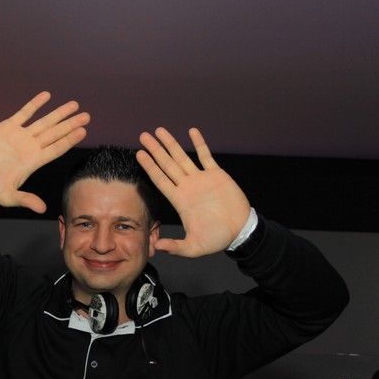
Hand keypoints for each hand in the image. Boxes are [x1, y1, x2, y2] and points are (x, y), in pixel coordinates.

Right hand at [0, 91, 89, 212]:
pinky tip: (47, 96)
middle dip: (71, 124)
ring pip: (44, 122)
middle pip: (55, 133)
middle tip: (87, 116)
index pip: (56, 149)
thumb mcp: (6, 196)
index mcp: (32, 162)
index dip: (70, 140)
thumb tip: (42, 209)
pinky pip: (24, 113)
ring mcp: (20, 136)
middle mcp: (30, 147)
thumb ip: (25, 200)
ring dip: (59, 113)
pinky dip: (35, 104)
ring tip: (75, 105)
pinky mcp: (7, 127)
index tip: (84, 131)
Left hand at [136, 127, 250, 256]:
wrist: (240, 231)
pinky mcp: (217, 175)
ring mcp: (201, 179)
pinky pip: (206, 156)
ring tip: (159, 131)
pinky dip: (199, 143)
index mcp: (180, 200)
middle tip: (143, 136)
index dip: (150, 167)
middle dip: (155, 150)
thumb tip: (157, 248)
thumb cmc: (217, 239)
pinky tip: (191, 131)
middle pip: (167, 164)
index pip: (160, 179)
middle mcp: (187, 187)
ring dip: (171, 144)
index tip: (139, 154)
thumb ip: (176, 247)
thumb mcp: (194, 247)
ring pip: (182, 157)